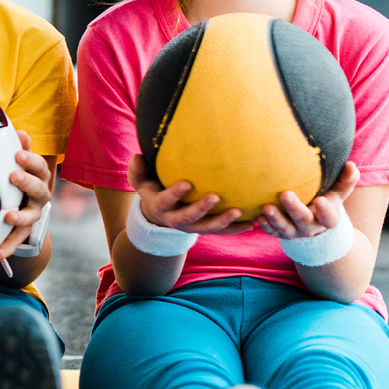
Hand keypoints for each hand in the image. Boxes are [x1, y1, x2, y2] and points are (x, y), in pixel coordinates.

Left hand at [0, 131, 49, 262]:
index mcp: (37, 178)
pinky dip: (4, 250)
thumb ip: (17, 148)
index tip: (17, 154)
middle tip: (13, 175)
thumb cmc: (15, 177)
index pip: (39, 167)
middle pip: (39, 190)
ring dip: (19, 218)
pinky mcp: (21, 234)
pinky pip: (14, 243)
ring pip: (30, 219)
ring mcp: (31, 217)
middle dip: (27, 182)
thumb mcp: (18, 163)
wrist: (20, 206)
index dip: (31, 160)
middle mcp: (38, 197)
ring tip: (7, 217)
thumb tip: (18, 129)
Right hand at [129, 154, 253, 234]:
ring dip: (224, 221)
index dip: (175, 193)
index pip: (166, 200)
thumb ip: (137, 170)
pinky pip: (222, 232)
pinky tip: (251, 224)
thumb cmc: (153, 189)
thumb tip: (138, 156)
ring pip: (208, 227)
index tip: (187, 183)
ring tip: (239, 212)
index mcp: (160, 206)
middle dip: (202, 208)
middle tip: (216, 196)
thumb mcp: (140, 181)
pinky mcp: (205, 229)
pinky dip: (236, 229)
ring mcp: (192, 227)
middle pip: (189, 217)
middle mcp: (176, 219)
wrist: (160, 215)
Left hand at [256, 161, 359, 240]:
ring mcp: (293, 231)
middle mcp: (310, 227)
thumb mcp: (337, 191)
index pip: (330, 218)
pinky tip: (257, 217)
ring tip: (266, 207)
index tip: (320, 199)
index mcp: (327, 218)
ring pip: (284, 228)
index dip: (326, 211)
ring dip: (275, 219)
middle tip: (285, 194)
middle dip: (294, 208)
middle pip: (303, 220)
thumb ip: (346, 179)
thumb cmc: (325, 198)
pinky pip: (271, 232)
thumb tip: (351, 165)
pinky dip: (264, 226)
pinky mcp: (279, 232)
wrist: (311, 218)